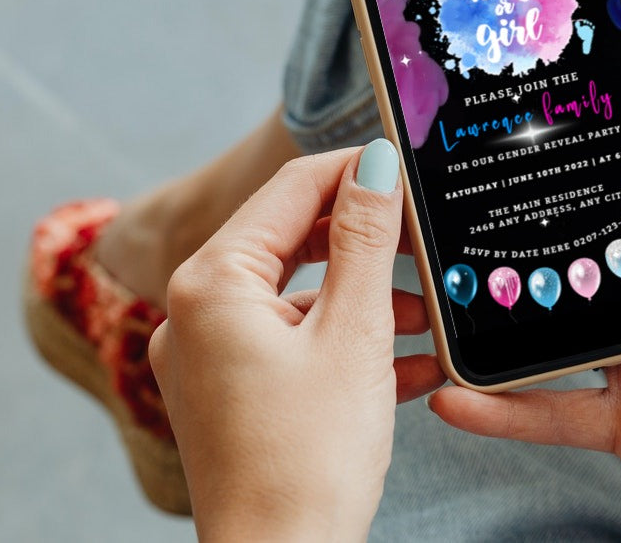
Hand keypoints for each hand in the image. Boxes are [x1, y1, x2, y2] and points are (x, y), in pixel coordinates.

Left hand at [149, 141, 444, 539]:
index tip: (405, 161)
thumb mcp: (353, 332)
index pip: (289, 190)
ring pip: (298, 298)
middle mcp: (196, 313)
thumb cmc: (309, 459)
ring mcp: (209, 358)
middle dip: (365, 244)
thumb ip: (366, 239)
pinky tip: (405, 364)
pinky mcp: (231, 396)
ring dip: (365, 300)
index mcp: (212, 284)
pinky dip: (345, 344)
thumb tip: (376, 163)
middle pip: (291, 241)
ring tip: (425, 318)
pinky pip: (293, 346)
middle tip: (423, 240)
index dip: (352, 169)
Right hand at [429, 124, 620, 538]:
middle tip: (452, 205)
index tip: (540, 117)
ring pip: (556, 331)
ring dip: (497, 318)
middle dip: (524, 230)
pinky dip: (506, 409)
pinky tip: (459, 397)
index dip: (600, 154)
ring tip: (432, 299)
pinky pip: (558, 413)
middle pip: (584, 255)